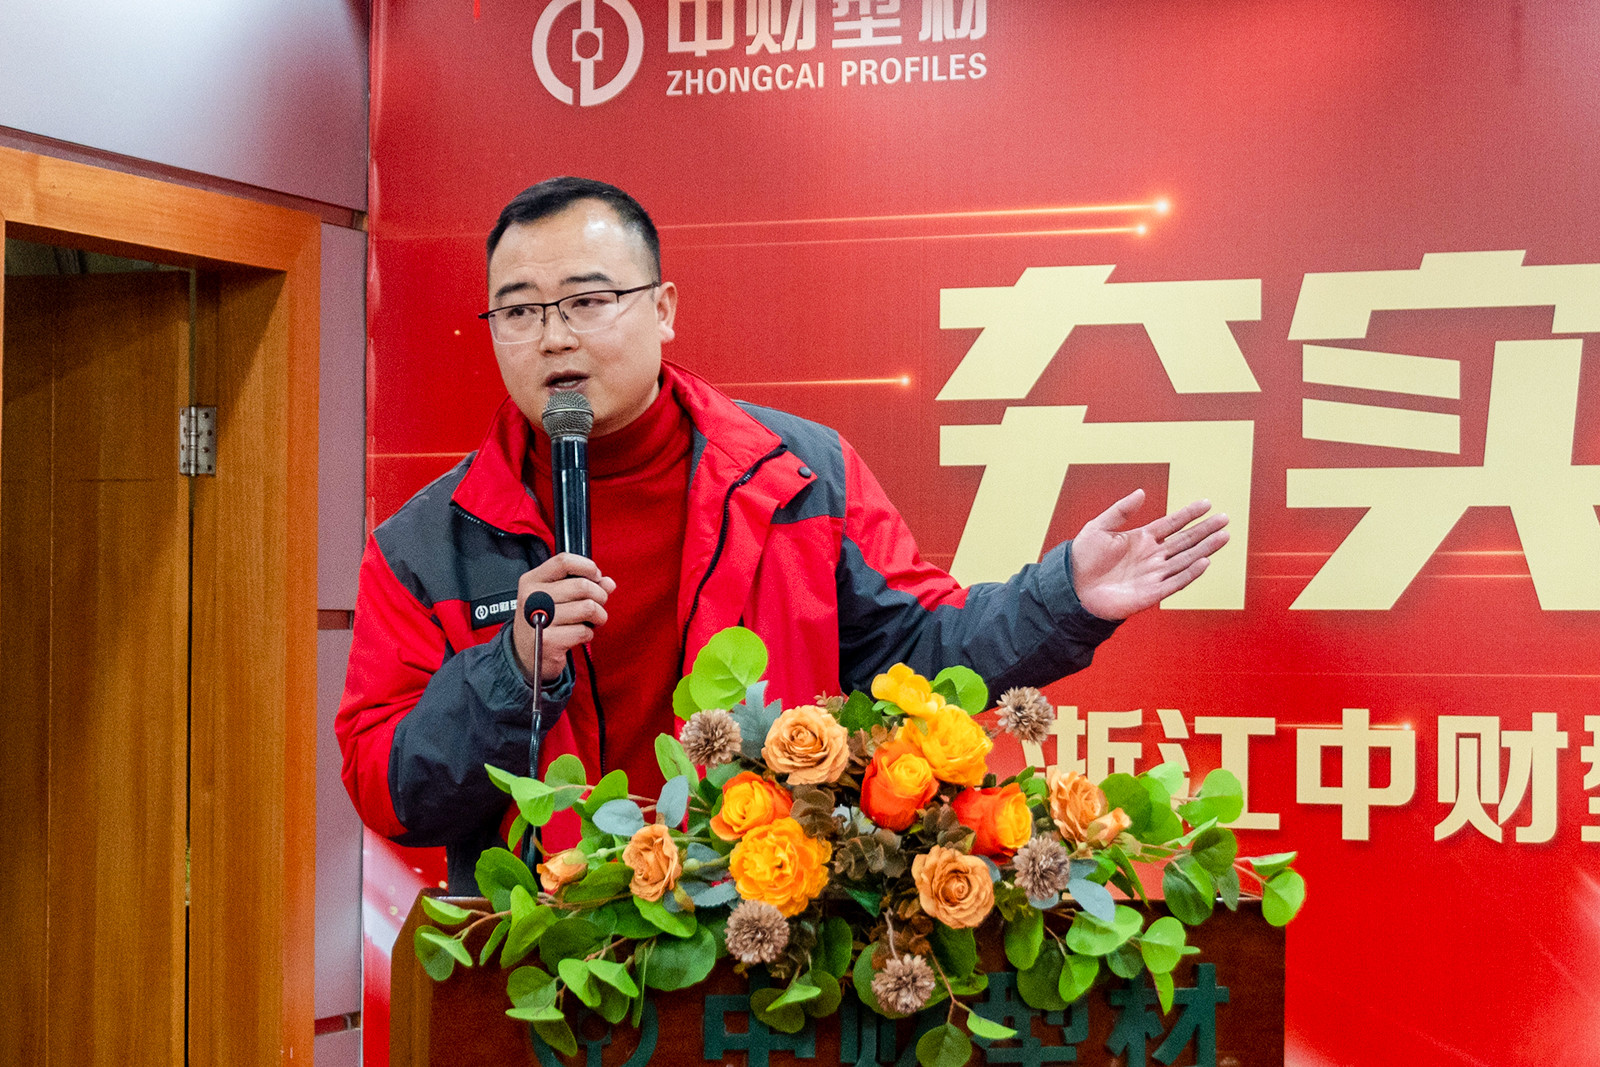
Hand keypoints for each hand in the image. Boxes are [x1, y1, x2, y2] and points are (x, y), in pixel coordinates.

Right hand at [512, 553, 616, 683]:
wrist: (525, 653)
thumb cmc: (545, 620)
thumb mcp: (556, 597)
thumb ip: (583, 584)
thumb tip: (608, 583)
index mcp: (532, 581)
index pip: (564, 561)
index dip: (587, 566)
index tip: (596, 576)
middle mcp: (533, 597)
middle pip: (582, 586)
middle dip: (600, 596)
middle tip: (598, 604)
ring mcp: (540, 619)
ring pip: (588, 608)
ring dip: (599, 615)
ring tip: (593, 620)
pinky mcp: (549, 641)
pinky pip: (584, 631)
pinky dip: (588, 634)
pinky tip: (579, 634)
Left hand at [1068, 489, 1229, 620]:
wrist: (1071, 588)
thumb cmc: (1082, 558)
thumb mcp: (1099, 527)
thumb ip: (1121, 510)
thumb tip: (1142, 492)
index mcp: (1141, 539)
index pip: (1172, 524)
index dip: (1189, 514)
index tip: (1207, 503)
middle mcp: (1152, 556)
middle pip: (1185, 541)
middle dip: (1205, 530)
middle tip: (1225, 519)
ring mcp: (1153, 574)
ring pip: (1185, 560)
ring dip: (1205, 549)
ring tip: (1224, 536)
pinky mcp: (1151, 594)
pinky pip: (1175, 582)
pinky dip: (1190, 573)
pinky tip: (1204, 562)